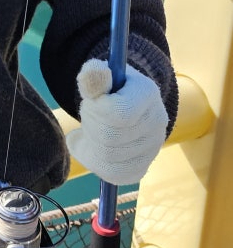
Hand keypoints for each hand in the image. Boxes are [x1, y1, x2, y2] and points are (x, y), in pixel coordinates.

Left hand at [66, 59, 167, 184]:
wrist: (127, 104)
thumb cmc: (110, 88)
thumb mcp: (101, 74)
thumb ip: (93, 73)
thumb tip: (93, 73)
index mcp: (147, 93)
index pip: (119, 113)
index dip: (96, 110)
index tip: (92, 101)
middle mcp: (157, 122)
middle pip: (110, 137)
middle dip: (90, 125)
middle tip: (90, 115)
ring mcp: (152, 148)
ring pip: (108, 157)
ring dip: (89, 143)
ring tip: (91, 129)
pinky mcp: (141, 167)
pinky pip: (112, 173)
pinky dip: (94, 161)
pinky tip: (93, 146)